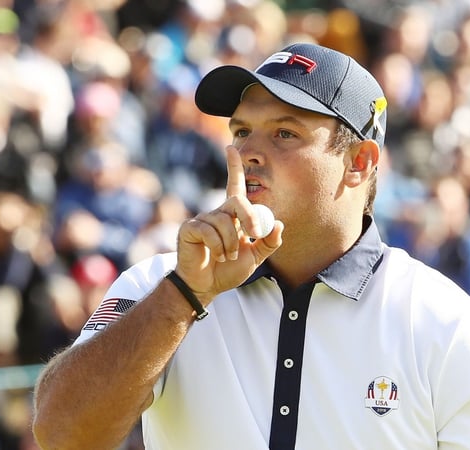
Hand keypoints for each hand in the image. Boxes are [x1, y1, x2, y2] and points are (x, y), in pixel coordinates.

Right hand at [175, 146, 282, 302]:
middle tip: (253, 235)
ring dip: (230, 244)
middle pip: (237, 201)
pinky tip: (213, 255)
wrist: (206, 286)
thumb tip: (279, 224)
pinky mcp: (190, 228)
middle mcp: (217, 213)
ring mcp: (202, 219)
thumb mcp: (255, 258)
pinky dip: (217, 247)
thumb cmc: (227, 270)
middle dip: (250, 217)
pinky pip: (209, 231)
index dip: (233, 166)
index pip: (234, 186)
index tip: (231, 147)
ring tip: (225, 256)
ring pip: (224, 222)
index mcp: (232, 216)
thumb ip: (268, 243)